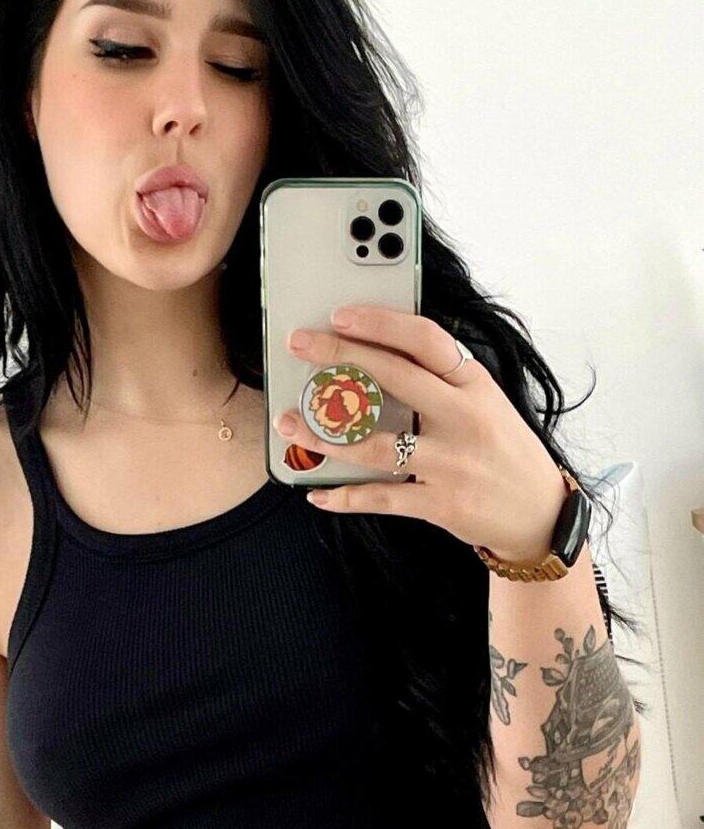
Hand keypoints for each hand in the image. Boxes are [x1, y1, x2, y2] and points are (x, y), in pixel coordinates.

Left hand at [275, 306, 569, 563]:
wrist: (541, 514)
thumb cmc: (502, 447)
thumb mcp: (485, 400)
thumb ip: (441, 376)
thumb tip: (376, 345)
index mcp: (475, 384)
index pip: (425, 339)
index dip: (380, 323)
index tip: (339, 314)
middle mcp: (465, 419)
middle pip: (394, 378)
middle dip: (339, 355)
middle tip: (299, 344)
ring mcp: (452, 464)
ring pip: (375, 445)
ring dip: (323, 435)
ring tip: (287, 423)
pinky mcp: (441, 504)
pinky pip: (382, 498)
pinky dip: (344, 495)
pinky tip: (315, 491)